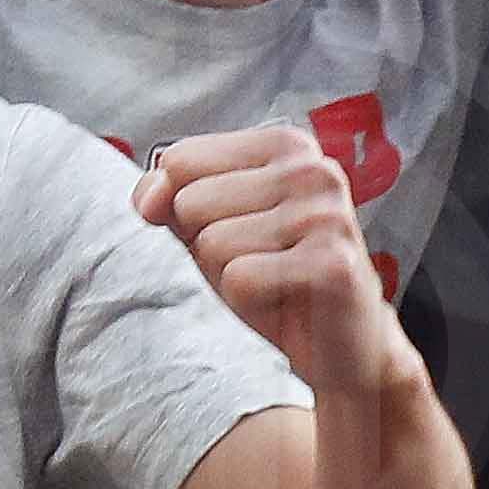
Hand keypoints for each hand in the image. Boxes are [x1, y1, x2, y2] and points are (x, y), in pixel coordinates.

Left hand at [146, 123, 403, 394]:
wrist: (342, 343)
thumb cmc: (272, 276)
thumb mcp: (209, 227)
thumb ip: (169, 198)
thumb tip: (146, 198)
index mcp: (285, 145)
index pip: (180, 159)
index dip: (180, 206)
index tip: (232, 227)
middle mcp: (312, 169)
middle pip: (191, 202)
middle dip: (208, 245)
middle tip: (259, 262)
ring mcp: (326, 213)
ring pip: (212, 243)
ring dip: (229, 275)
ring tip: (273, 280)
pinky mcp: (332, 263)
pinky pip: (239, 279)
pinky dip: (248, 301)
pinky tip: (286, 299)